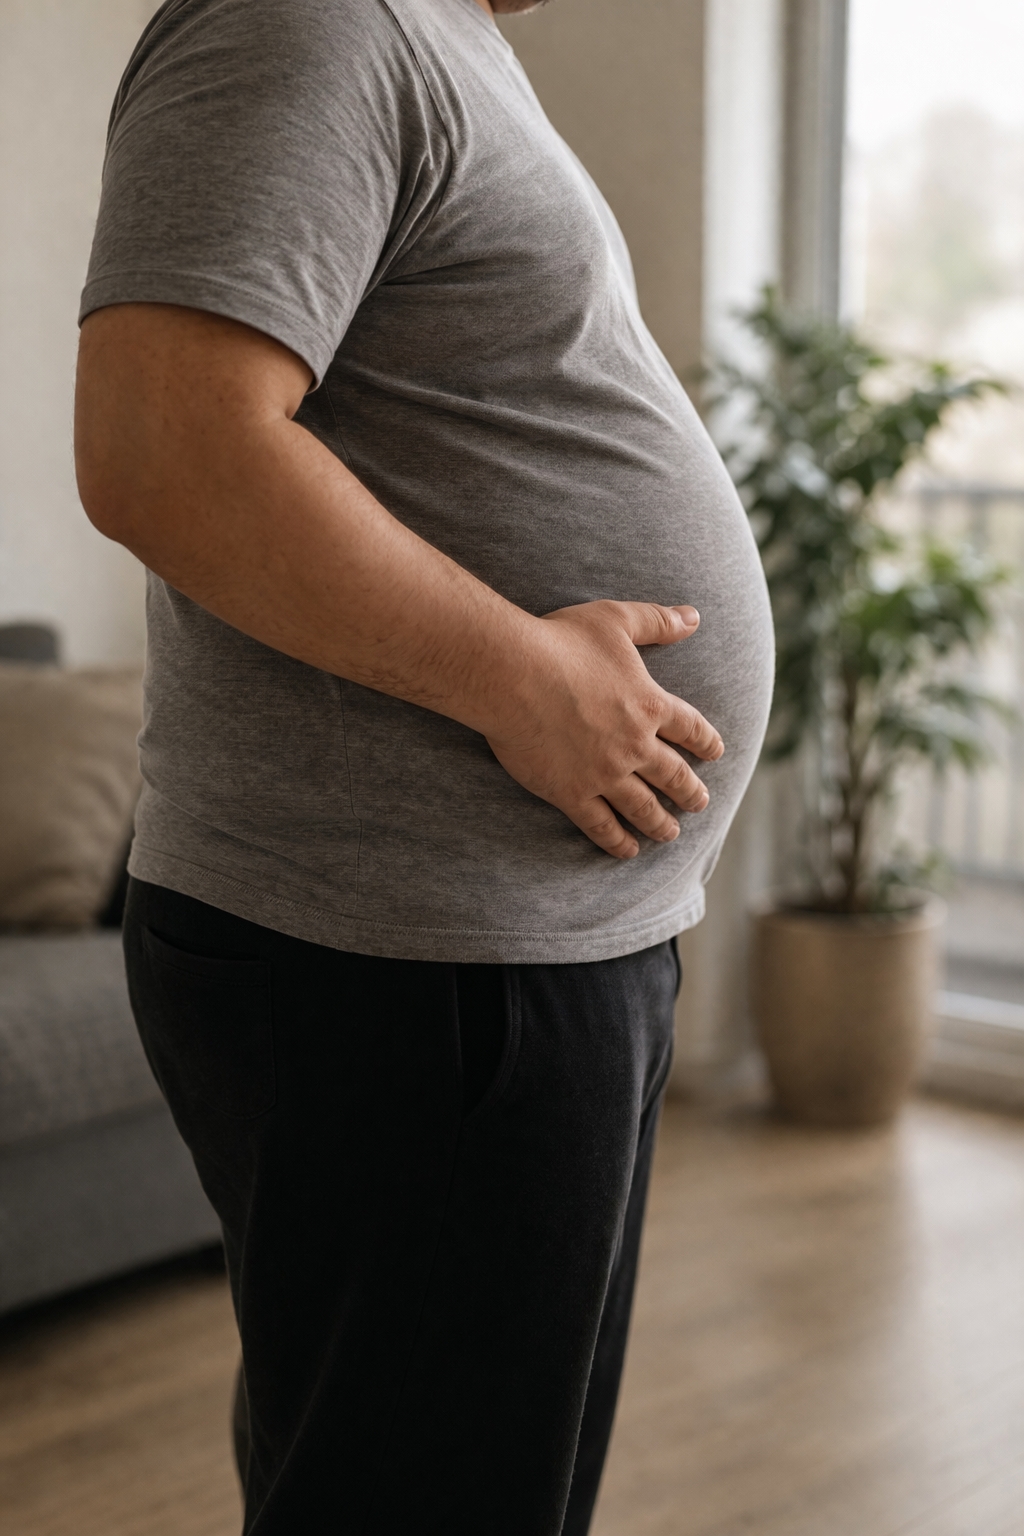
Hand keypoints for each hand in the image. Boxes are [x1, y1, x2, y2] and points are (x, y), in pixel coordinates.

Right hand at [485, 600, 723, 858]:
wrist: (513, 675)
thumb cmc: (561, 641)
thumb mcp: (615, 620)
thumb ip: (657, 621)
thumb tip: (694, 617)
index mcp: (649, 704)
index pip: (691, 729)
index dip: (706, 742)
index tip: (715, 753)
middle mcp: (635, 745)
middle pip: (674, 775)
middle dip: (690, 792)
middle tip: (699, 803)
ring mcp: (605, 773)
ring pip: (643, 807)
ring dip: (660, 823)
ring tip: (669, 834)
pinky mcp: (572, 793)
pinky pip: (602, 825)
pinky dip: (617, 841)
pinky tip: (627, 850)